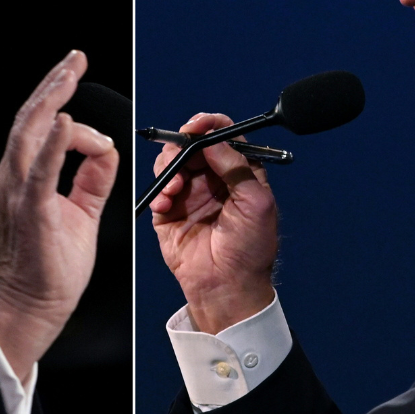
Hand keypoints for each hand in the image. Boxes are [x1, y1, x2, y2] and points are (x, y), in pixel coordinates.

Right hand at [0, 51, 119, 381]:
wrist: (34, 306)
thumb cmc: (52, 265)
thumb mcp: (80, 210)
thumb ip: (92, 177)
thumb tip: (107, 148)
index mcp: (21, 177)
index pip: (41, 129)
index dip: (65, 109)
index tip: (84, 97)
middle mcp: (12, 177)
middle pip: (30, 118)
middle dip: (54, 84)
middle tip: (75, 59)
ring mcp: (17, 191)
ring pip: (30, 132)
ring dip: (52, 99)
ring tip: (70, 73)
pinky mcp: (30, 209)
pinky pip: (41, 171)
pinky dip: (53, 144)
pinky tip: (66, 122)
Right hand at [151, 113, 277, 333]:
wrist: (227, 288)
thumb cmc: (251, 250)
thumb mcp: (256, 202)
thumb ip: (237, 166)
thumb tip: (213, 139)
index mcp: (239, 174)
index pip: (224, 137)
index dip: (210, 125)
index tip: (197, 126)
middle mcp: (213, 180)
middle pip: (193, 144)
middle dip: (183, 145)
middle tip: (180, 153)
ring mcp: (190, 194)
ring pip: (172, 161)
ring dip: (169, 166)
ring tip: (175, 187)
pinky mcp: (169, 211)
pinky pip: (158, 188)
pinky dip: (159, 190)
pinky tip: (166, 203)